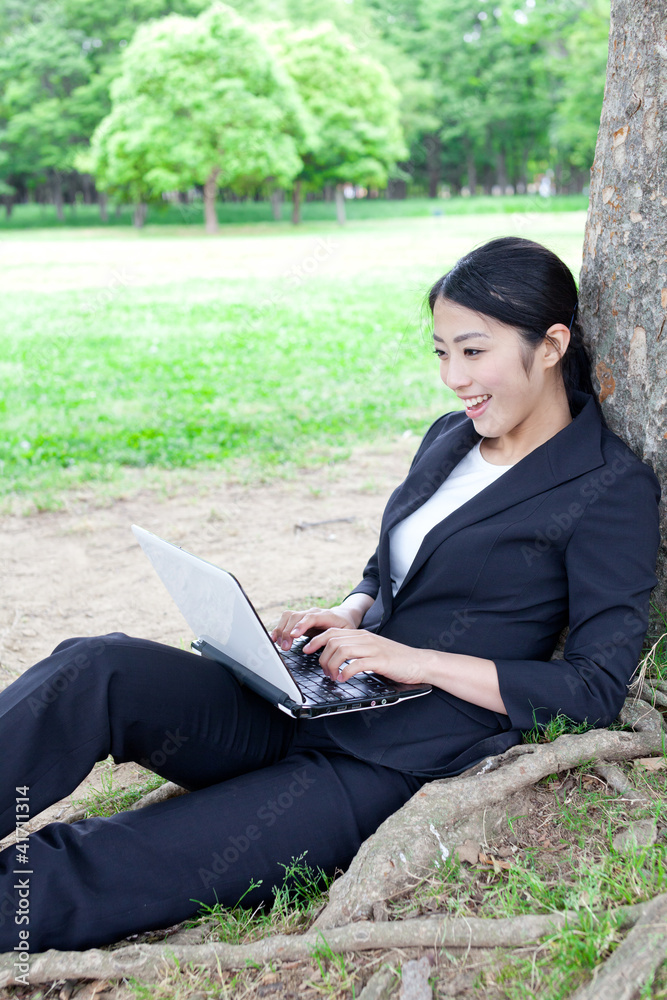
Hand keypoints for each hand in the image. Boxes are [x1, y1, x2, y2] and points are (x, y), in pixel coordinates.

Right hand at [270, 605, 360, 650]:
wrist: (343, 615)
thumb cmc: (345, 626)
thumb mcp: (347, 632)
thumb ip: (337, 639)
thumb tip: (327, 650)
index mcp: (327, 615)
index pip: (312, 617)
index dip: (301, 625)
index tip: (294, 636)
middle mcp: (313, 612)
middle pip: (296, 616)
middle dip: (288, 632)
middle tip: (286, 647)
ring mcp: (305, 614)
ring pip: (288, 616)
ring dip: (282, 630)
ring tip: (282, 645)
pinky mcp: (299, 619)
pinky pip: (285, 620)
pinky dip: (278, 628)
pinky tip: (275, 638)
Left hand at [303, 629, 428, 685]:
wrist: (418, 662)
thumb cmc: (394, 659)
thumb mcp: (371, 650)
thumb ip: (355, 650)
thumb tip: (334, 656)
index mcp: (361, 635)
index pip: (332, 631)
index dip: (316, 640)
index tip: (306, 649)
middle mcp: (365, 638)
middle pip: (333, 641)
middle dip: (322, 657)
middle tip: (324, 671)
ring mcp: (372, 648)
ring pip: (341, 650)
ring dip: (332, 665)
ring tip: (333, 676)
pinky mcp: (380, 661)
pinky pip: (356, 664)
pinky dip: (346, 672)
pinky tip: (344, 678)